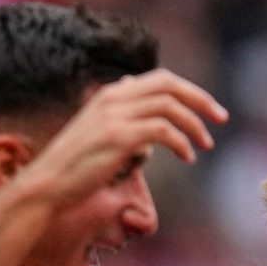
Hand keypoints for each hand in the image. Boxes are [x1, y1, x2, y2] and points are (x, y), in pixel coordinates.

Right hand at [17, 68, 225, 201]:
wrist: (45, 186)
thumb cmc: (72, 168)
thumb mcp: (98, 136)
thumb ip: (122, 120)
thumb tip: (149, 118)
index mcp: (110, 94)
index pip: (161, 79)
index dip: (190, 92)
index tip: (208, 110)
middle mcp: (113, 98)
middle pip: (170, 85)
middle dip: (201, 100)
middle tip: (221, 119)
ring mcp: (115, 116)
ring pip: (170, 107)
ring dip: (194, 126)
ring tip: (204, 146)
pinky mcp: (119, 137)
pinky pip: (163, 130)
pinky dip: (181, 142)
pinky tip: (187, 157)